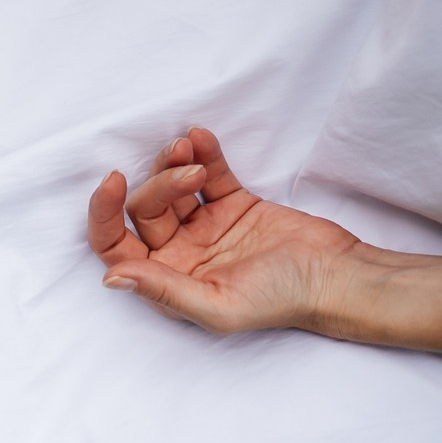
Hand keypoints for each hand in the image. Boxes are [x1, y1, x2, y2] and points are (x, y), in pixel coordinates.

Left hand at [88, 126, 362, 333]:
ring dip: (174, 162)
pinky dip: (203, 152)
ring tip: (190, 146)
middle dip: (160, 183)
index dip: (103, 214)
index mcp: (168, 281)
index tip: (114, 179)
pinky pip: (208, 172)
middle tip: (190, 174)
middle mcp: (180, 253)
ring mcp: (207, 226)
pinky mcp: (234, 204)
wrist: (337, 275)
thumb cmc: (281, 301)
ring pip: (171, 186)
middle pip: (145, 208)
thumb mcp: (217, 306)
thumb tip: (110, 278)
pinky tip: (201, 136)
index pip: (115, 245)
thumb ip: (162, 289)